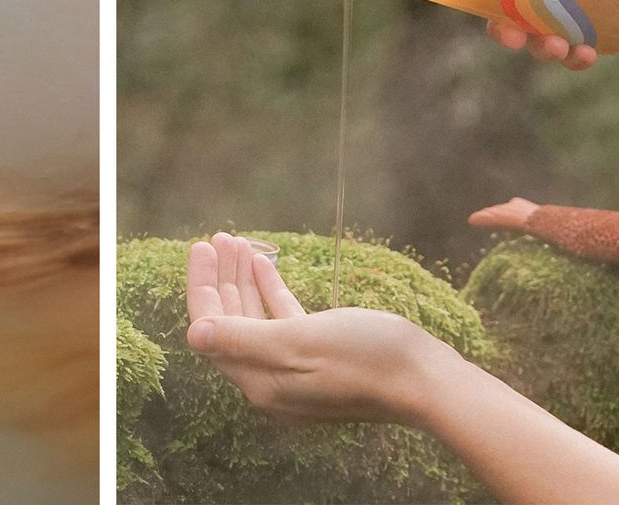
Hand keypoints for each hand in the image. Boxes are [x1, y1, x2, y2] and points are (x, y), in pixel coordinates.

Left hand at [185, 233, 459, 425]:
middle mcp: (270, 378)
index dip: (203, 286)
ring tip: (236, 242)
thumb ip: (242, 339)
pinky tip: (264, 264)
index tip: (202, 246)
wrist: (425, 380)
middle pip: (230, 322)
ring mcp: (295, 368)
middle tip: (218, 238)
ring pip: (255, 317)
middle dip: (220, 278)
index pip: (212, 329)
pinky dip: (270, 290)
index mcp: (259, 378)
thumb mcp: (298, 342)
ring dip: (243, 279)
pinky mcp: (319, 355)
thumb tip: (193, 335)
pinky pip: (282, 319)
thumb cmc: (365, 357)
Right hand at [487, 0, 618, 69]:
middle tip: (510, 34)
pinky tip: (585, 54)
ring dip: (539, 48)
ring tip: (557, 48)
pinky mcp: (599, 30)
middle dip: (502, 29)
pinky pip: (576, 50)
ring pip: (539, 35)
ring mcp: (575, 8)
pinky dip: (574, 58)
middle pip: (511, 10)